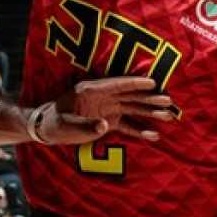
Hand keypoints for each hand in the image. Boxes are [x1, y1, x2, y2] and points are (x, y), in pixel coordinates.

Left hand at [38, 77, 173, 144]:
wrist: (48, 129)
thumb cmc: (54, 123)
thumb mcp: (66, 125)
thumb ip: (84, 125)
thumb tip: (104, 125)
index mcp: (90, 91)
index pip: (116, 85)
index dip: (135, 83)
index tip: (153, 82)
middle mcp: (102, 97)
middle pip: (129, 96)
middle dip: (149, 98)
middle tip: (168, 101)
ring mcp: (107, 108)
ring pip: (132, 108)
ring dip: (150, 112)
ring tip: (168, 116)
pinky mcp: (109, 121)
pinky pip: (127, 124)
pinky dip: (140, 129)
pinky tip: (153, 134)